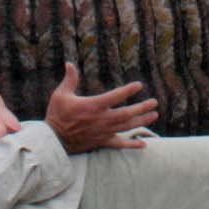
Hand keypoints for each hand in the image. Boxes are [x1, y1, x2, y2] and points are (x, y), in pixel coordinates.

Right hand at [44, 62, 159, 152]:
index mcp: (93, 106)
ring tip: (154, 115)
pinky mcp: (102, 142)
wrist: (54, 140)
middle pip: (126, 114)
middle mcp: (101, 120)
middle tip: (154, 102)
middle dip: (142, 108)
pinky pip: (120, 144)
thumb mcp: (60, 94)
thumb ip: (70, 79)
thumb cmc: (57, 115)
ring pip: (126, 127)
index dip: (128, 90)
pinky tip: (143, 145)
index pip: (115, 96)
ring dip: (141, 121)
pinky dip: (132, 145)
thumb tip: (69, 63)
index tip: (139, 85)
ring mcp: (103, 132)